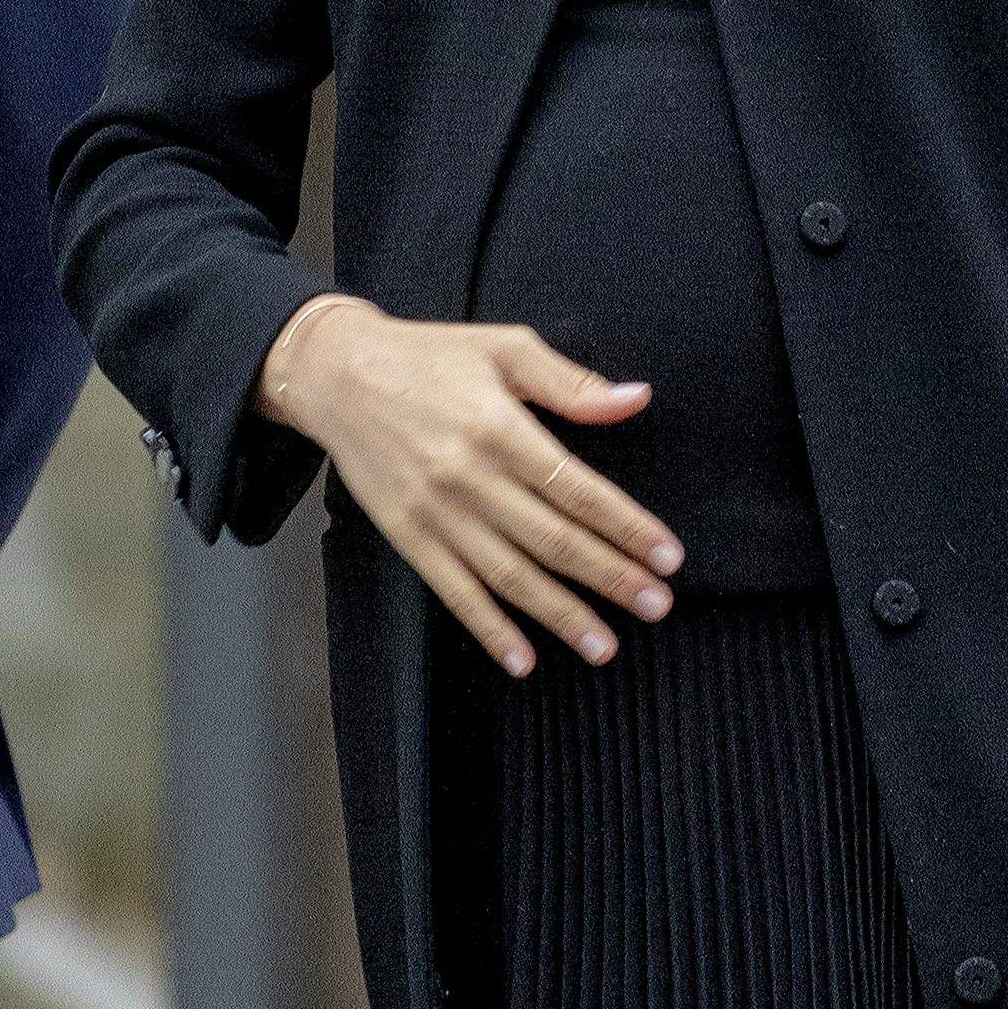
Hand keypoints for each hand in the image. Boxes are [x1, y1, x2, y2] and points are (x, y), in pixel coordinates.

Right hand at [259, 300, 685, 678]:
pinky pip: (455, 593)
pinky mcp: (408, 537)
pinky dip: (489, 630)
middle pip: (552, 539)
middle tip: (657, 604)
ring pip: (510, 576)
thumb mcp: (505, 348)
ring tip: (606, 645)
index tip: (668, 555)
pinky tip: (523, 659)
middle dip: (611, 576)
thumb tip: (635, 399)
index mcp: (498, 427)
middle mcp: (469, 477)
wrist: (339, 375)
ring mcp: (436, 514)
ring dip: (561, 614)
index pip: (577, 488)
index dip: (626, 525)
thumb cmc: (430, 356)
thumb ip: (571, 383)